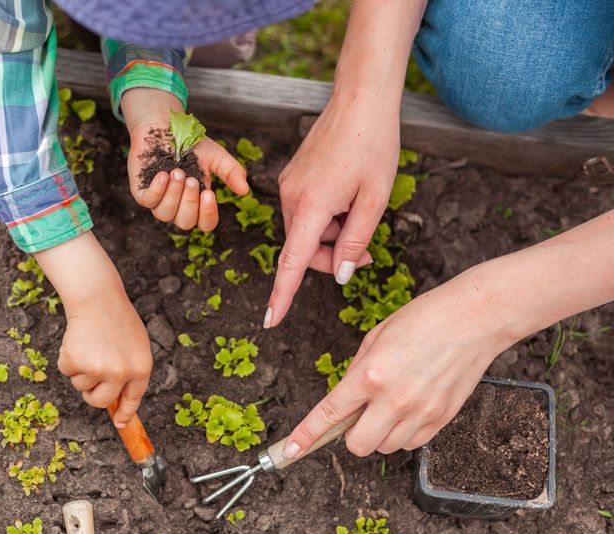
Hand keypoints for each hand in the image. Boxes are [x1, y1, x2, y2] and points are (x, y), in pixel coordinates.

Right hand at [34, 232, 152, 426]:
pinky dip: (68, 359)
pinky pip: (67, 372)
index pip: (132, 399)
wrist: (98, 298)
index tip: (120, 424)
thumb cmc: (117, 320)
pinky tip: (77, 342)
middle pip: (101, 402)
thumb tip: (119, 399)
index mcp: (141, 368)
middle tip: (91, 377)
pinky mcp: (77, 362)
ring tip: (89, 346)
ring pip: (81, 385)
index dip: (125, 414)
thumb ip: (131, 371)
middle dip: (92, 395)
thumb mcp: (136, 346)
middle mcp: (121, 373)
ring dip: (81, 370)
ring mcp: (98, 369)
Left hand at [121, 88, 248, 230]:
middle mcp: (178, 206)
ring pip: (165, 214)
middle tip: (191, 179)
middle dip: (189, 201)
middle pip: (185, 222)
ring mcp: (159, 200)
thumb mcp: (216, 157)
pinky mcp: (142, 192)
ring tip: (177, 172)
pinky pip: (147, 201)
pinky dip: (157, 190)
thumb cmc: (192, 145)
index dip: (208, 215)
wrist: (166, 127)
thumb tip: (244, 190)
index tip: (209, 193)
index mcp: (198, 202)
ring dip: (173, 194)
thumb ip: (231, 172)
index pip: (206, 223)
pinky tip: (163, 175)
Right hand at [265, 93, 399, 327]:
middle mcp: (290, 197)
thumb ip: (356, 242)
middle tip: (364, 247)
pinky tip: (346, 193)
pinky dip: (324, 216)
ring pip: (306, 232)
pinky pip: (305, 212)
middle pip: (304, 249)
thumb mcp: (375, 200)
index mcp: (312, 205)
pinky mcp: (291, 178)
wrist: (359, 100)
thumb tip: (340, 275)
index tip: (270, 320)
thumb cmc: (373, 146)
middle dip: (331, 255)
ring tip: (358, 206)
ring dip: (330, 233)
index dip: (283, 294)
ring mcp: (287, 186)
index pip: (292, 261)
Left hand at [282, 265, 512, 457]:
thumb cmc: (425, 319)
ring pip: (385, 448)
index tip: (289, 450)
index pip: (329, 415)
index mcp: (370, 374)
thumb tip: (346, 401)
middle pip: (358, 446)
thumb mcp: (376, 338)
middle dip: (351, 435)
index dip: (305, 436)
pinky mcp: (441, 420)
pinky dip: (404, 433)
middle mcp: (394, 399)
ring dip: (379, 433)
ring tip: (391, 403)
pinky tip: (410, 407)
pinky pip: (412, 444)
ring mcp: (420, 413)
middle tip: (360, 414)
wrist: (474, 318)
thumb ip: (357, 373)